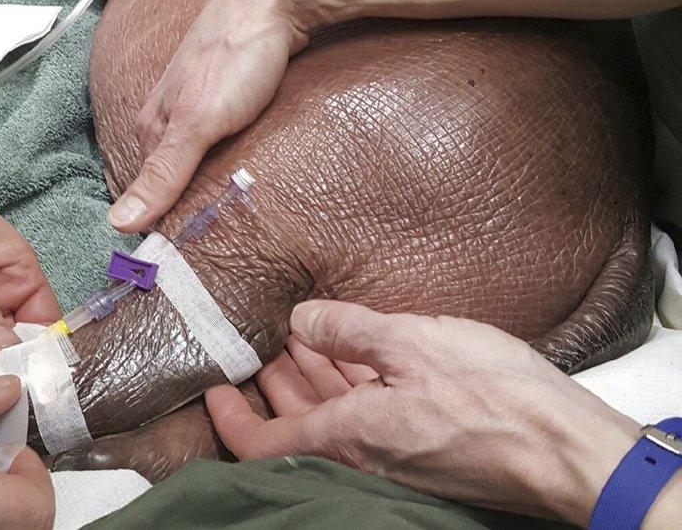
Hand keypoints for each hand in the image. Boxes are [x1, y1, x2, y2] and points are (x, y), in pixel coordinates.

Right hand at [107, 0, 309, 230]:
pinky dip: (226, 163)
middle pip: (169, 179)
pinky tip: (240, 173)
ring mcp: (196, 103)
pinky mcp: (226, 94)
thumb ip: (164, 173)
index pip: (146, 195)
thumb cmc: (238, 56)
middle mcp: (167, 116)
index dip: (162, 229)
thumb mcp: (201, 123)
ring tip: (230, 220)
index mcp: (152, 127)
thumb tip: (118, 224)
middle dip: (185, 210)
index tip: (182, 267)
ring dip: (207, 186)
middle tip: (213, 251)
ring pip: (195, 160)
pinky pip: (219, 142)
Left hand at [206, 301, 639, 525]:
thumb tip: (300, 319)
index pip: (263, 444)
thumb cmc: (492, 397)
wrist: (563, 447)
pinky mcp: (424, 447)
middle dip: (273, 382)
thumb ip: (348, 329)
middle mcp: (364, 455)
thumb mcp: (410, 343)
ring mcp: (395, 455)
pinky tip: (355, 352)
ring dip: (312, 379)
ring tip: (299, 335)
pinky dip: (350, 385)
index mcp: (349, 437)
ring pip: (333, 419)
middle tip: (258, 341)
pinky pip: (368, 417)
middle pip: (297, 424)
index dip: (230, 418)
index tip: (211, 388)